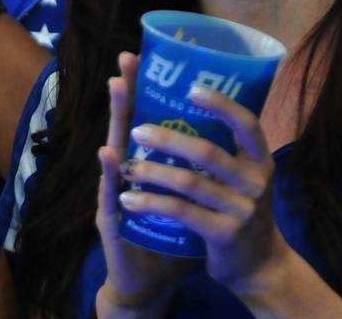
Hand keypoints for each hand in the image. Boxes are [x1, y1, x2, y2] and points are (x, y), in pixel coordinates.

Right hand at [96, 53, 183, 315]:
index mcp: (146, 168)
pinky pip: (111, 192)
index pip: (144, 123)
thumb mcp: (188, 200)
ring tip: (117, 87)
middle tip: (126, 61)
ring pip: (115, 149)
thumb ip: (198, 174)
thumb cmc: (170, 240)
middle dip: (128, 93)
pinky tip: (108, 154)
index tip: (144, 58)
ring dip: (116, 118)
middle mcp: (126, 174)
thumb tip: (233, 140)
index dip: (144, 92)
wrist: (148, 284)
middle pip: (125, 126)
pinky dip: (109, 172)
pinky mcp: (111, 220)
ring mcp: (114, 194)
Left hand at [117, 82, 289, 296]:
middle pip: (207, 151)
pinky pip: (181, 212)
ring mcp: (242, 209)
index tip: (190, 87)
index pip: (246, 123)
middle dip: (167, 139)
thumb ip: (220, 150)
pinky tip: (127, 200)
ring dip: (151, 172)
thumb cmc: (237, 209)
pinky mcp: (224, 234)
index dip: (221, 104)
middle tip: (136, 130)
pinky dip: (151, 203)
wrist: (258, 266)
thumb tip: (179, 106)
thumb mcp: (239, 177)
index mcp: (259, 160)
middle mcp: (255, 181)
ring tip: (124, 167)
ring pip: (188, 182)